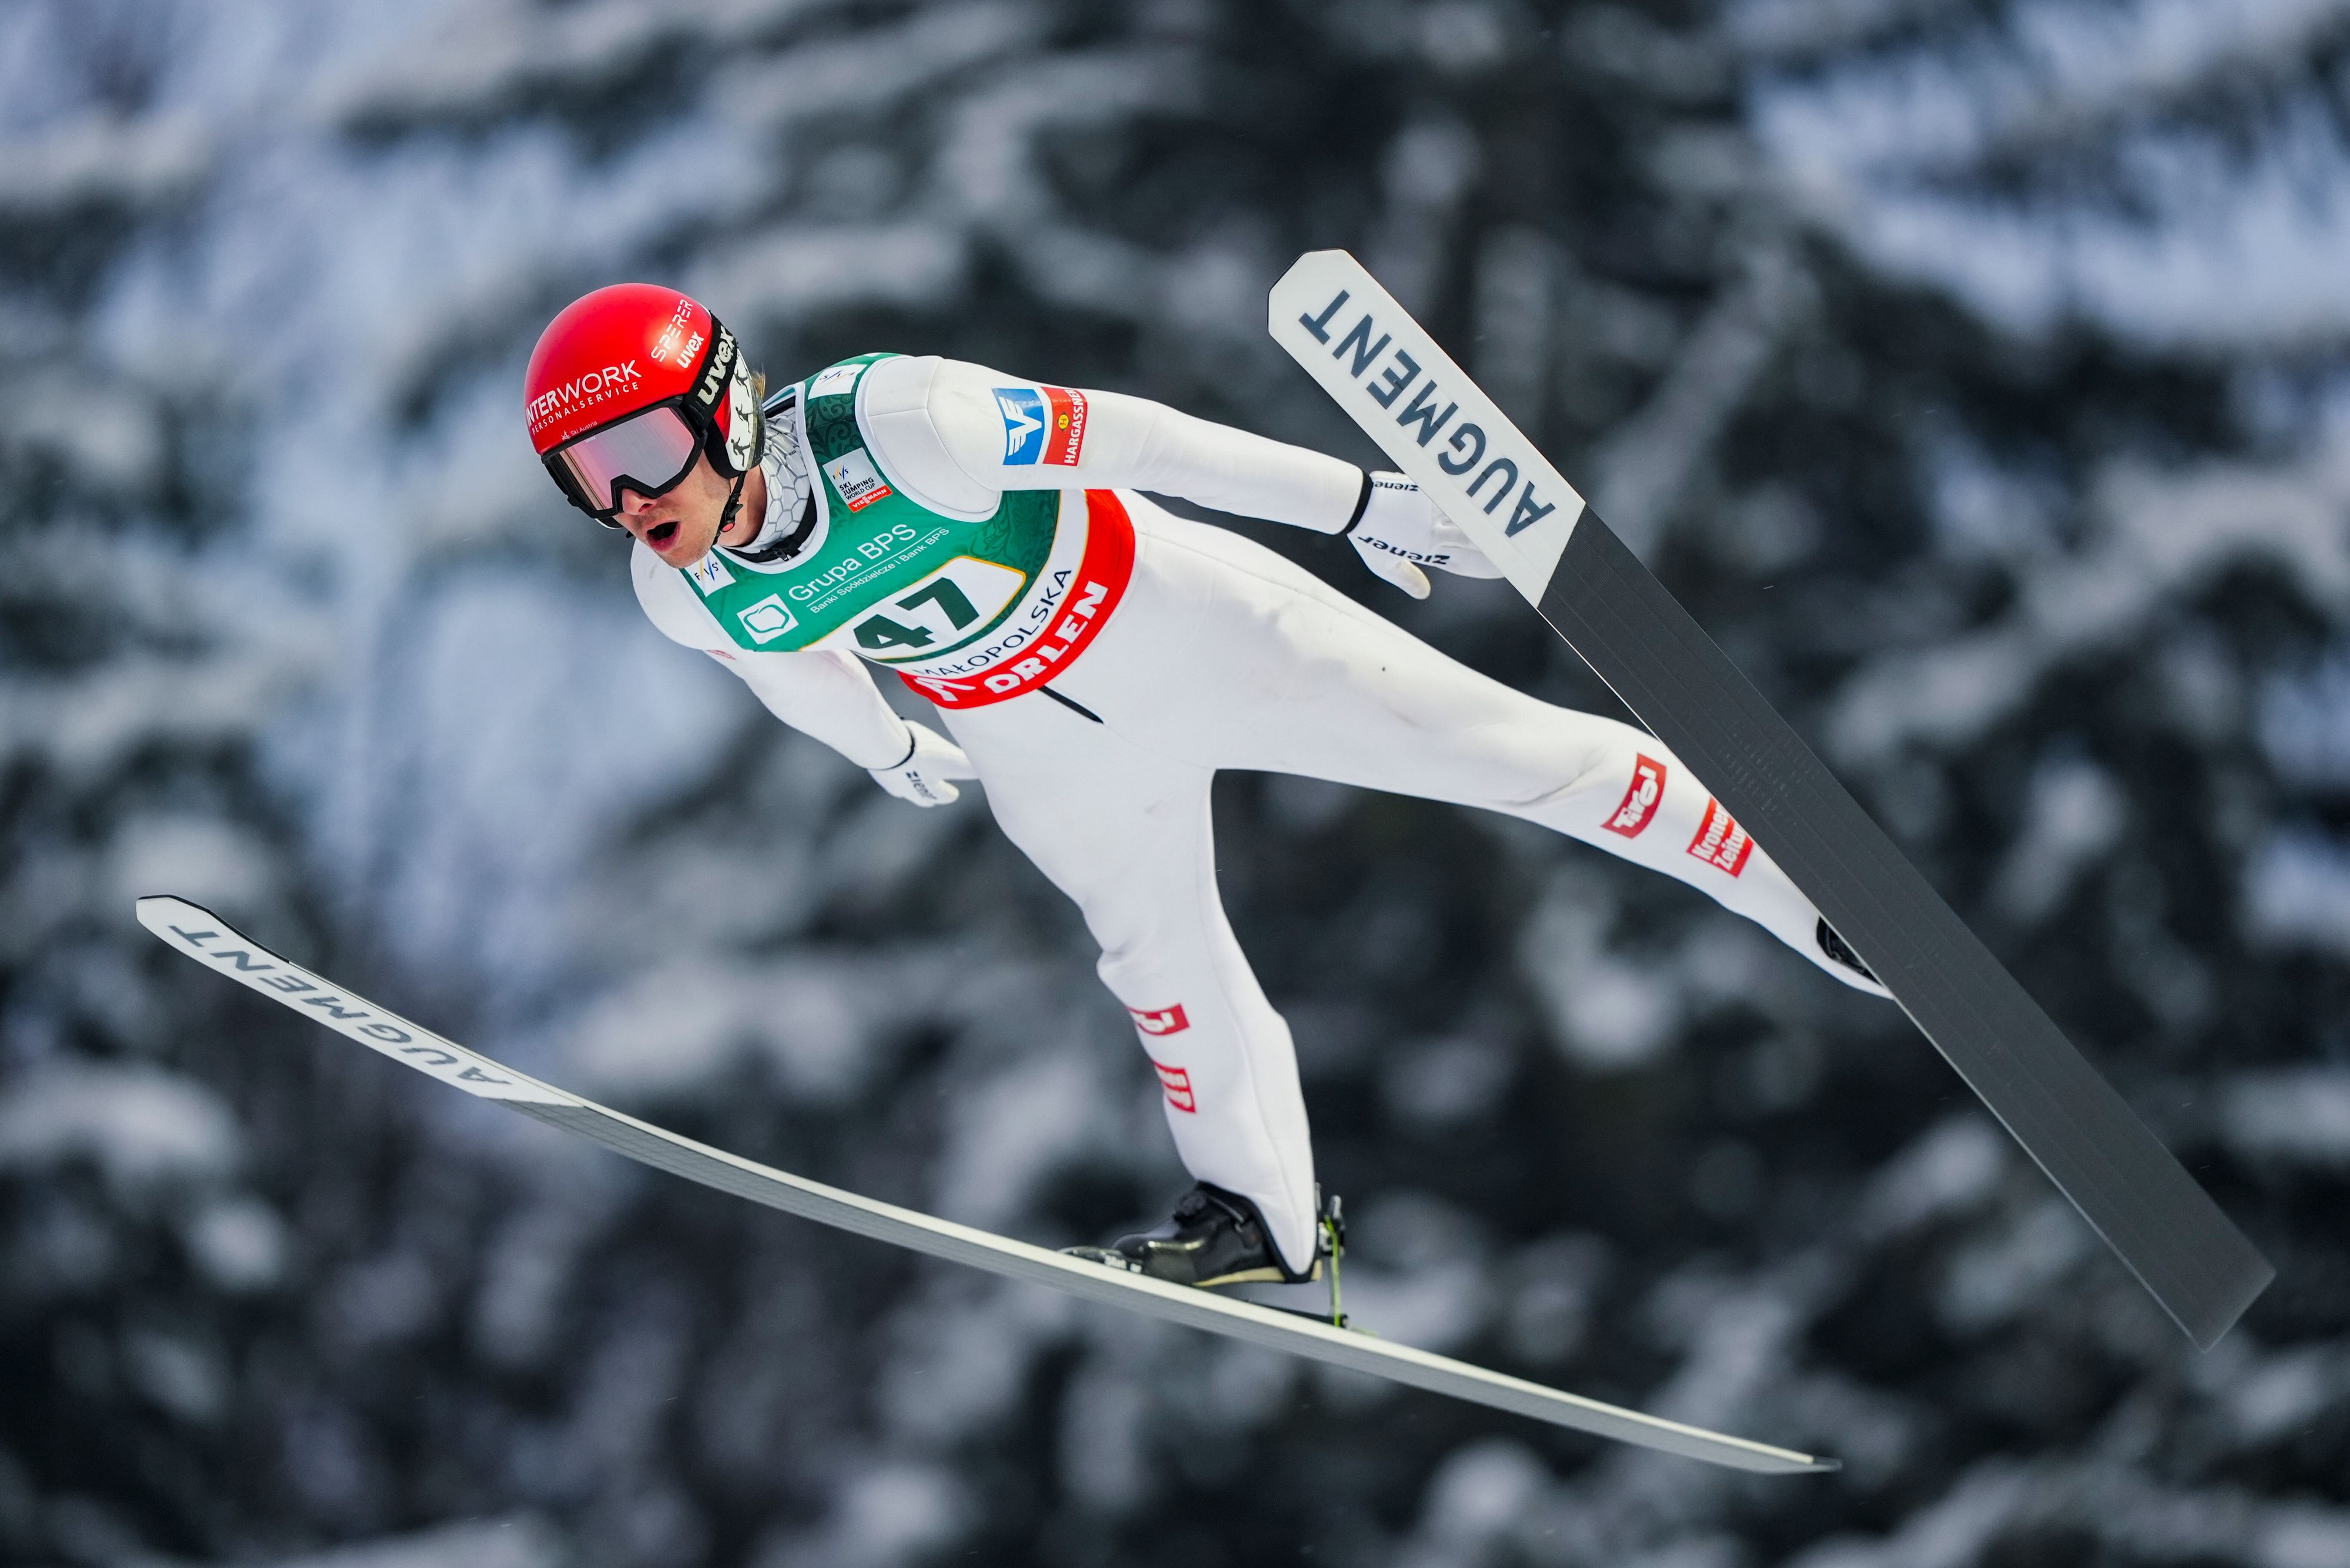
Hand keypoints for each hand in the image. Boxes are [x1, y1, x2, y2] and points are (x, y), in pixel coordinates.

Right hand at [868, 721, 977, 806]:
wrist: (886, 747)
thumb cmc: (922, 751)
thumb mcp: (953, 756)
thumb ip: (971, 763)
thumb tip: (995, 765)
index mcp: (932, 787)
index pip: (943, 795)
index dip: (948, 794)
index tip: (952, 794)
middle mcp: (912, 789)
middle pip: (922, 798)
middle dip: (929, 796)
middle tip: (933, 795)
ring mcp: (893, 782)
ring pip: (903, 789)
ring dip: (909, 786)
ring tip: (910, 778)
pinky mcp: (879, 772)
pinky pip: (887, 775)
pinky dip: (892, 772)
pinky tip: (891, 763)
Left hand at [1346, 472, 1504, 597]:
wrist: (1354, 505)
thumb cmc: (1366, 536)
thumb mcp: (1384, 565)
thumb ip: (1407, 578)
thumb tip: (1425, 593)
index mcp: (1427, 551)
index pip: (1465, 561)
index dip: (1488, 563)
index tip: (1506, 565)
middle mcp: (1434, 533)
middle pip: (1475, 539)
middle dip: (1500, 542)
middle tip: (1524, 540)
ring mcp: (1432, 511)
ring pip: (1471, 515)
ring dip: (1495, 516)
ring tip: (1518, 515)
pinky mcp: (1429, 489)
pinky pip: (1457, 492)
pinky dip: (1475, 493)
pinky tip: (1492, 490)